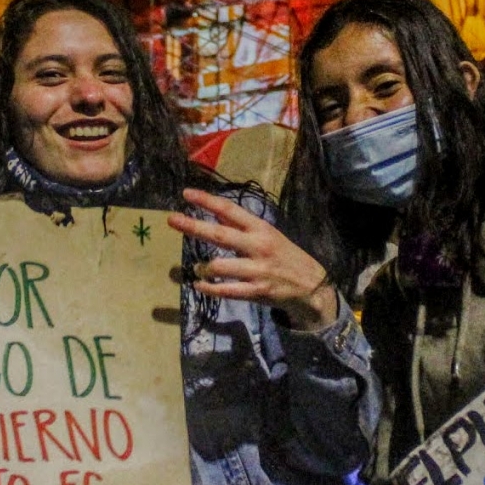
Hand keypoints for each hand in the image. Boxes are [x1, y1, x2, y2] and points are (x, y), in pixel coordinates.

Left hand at [167, 189, 338, 331]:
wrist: (312, 286)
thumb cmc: (285, 256)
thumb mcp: (268, 235)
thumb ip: (241, 227)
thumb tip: (215, 214)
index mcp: (261, 228)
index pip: (230, 210)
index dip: (207, 201)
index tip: (186, 193)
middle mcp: (258, 246)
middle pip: (220, 235)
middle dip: (194, 226)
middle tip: (172, 219)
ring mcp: (258, 270)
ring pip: (220, 266)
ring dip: (203, 267)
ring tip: (196, 268)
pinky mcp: (257, 291)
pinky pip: (227, 291)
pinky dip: (210, 288)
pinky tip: (199, 285)